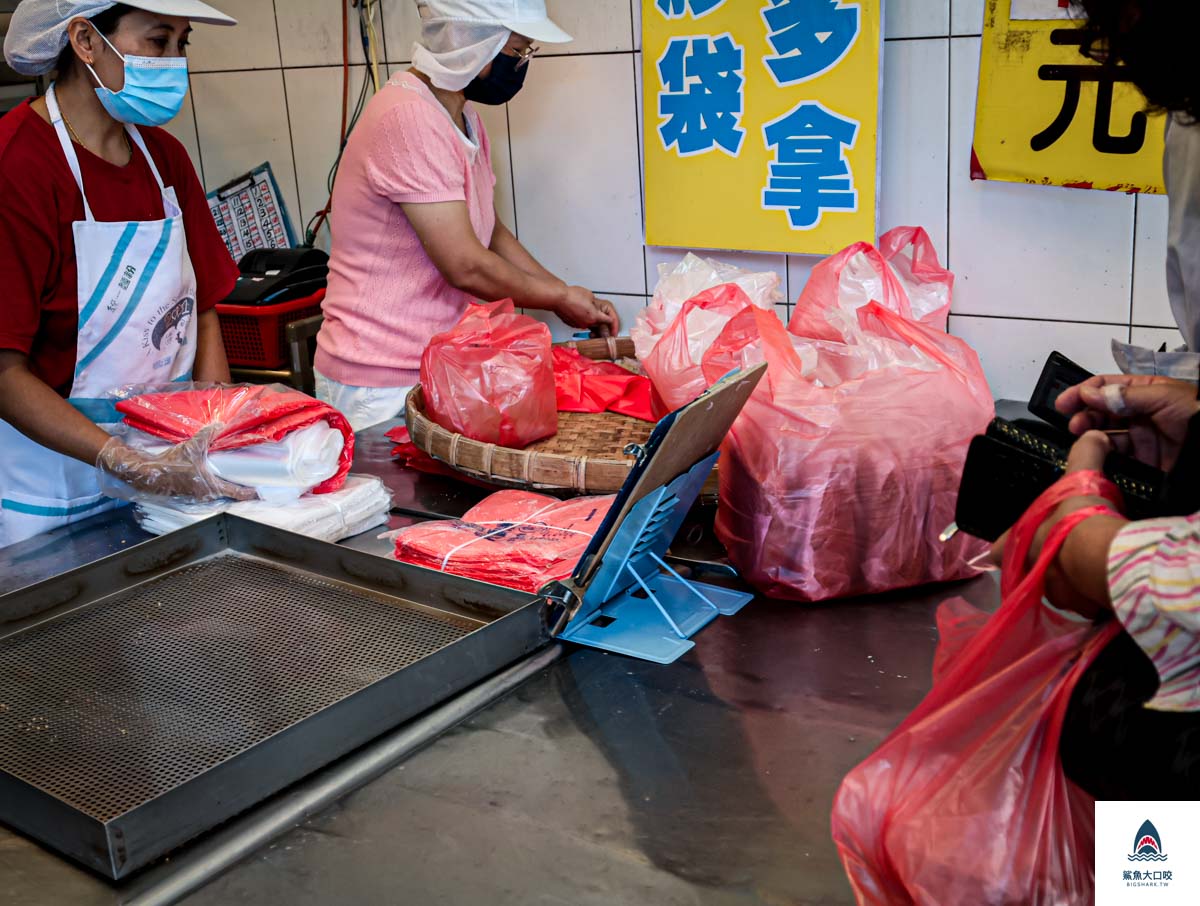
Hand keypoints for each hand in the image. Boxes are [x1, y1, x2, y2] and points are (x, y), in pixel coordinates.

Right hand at [97, 427, 255, 501]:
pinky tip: (215, 477)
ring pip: (218, 494)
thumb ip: (207, 435)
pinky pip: (206, 492)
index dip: (251, 493)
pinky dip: (214, 486)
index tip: (262, 492)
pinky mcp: (188, 494)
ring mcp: (197, 496)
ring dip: (227, 487)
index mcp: (211, 486)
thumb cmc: (172, 463)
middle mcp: (206, 495)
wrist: (148, 473)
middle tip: (253, 481)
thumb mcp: (192, 447)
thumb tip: (219, 424)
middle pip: (230, 494)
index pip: (238, 493)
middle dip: (241, 488)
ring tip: (237, 478)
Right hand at [556, 286, 619, 334]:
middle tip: (606, 322)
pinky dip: (584, 319)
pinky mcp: (572, 324)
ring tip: (591, 311)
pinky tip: (581, 311)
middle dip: (603, 323)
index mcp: (594, 316)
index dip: (614, 323)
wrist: (557, 298)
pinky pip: (582, 323)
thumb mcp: (590, 295)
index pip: (609, 321)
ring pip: (590, 325)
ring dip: (593, 321)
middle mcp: (587, 323)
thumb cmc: (571, 296)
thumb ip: (596, 303)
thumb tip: (595, 305)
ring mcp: (579, 325)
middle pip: (600, 325)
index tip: (616, 328)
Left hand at [989, 431, 1116, 617]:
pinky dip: (1094, 590)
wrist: (1102, 557)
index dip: (1008, 544)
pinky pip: (1086, 600)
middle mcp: (1028, 576)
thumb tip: (1094, 436)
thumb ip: (1084, 455)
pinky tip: (1107, 575)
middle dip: (1047, 559)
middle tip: (1068, 545)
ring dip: (1071, 576)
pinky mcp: (1083, 610)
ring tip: (1090, 559)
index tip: (1024, 538)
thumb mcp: (1078, 477)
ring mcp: (1055, 595)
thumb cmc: (1077, 517)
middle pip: (1030, 569)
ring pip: (1059, 586)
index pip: (997, 550)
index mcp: (1014, 547)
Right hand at [1056, 374, 1199, 470]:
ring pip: (1104, 433)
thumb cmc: (1198, 413)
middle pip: (1101, 411)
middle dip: (1083, 414)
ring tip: (1084, 437)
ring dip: (1091, 434)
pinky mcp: (1141, 459)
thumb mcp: (1162, 396)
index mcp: (1144, 391)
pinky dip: (1103, 454)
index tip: (1066, 401)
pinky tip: (1098, 451)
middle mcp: (1139, 412)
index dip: (1084, 391)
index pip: (1107, 387)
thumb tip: (1090, 394)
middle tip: (1073, 423)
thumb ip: (1124, 396)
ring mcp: (1139, 436)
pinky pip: (1115, 456)